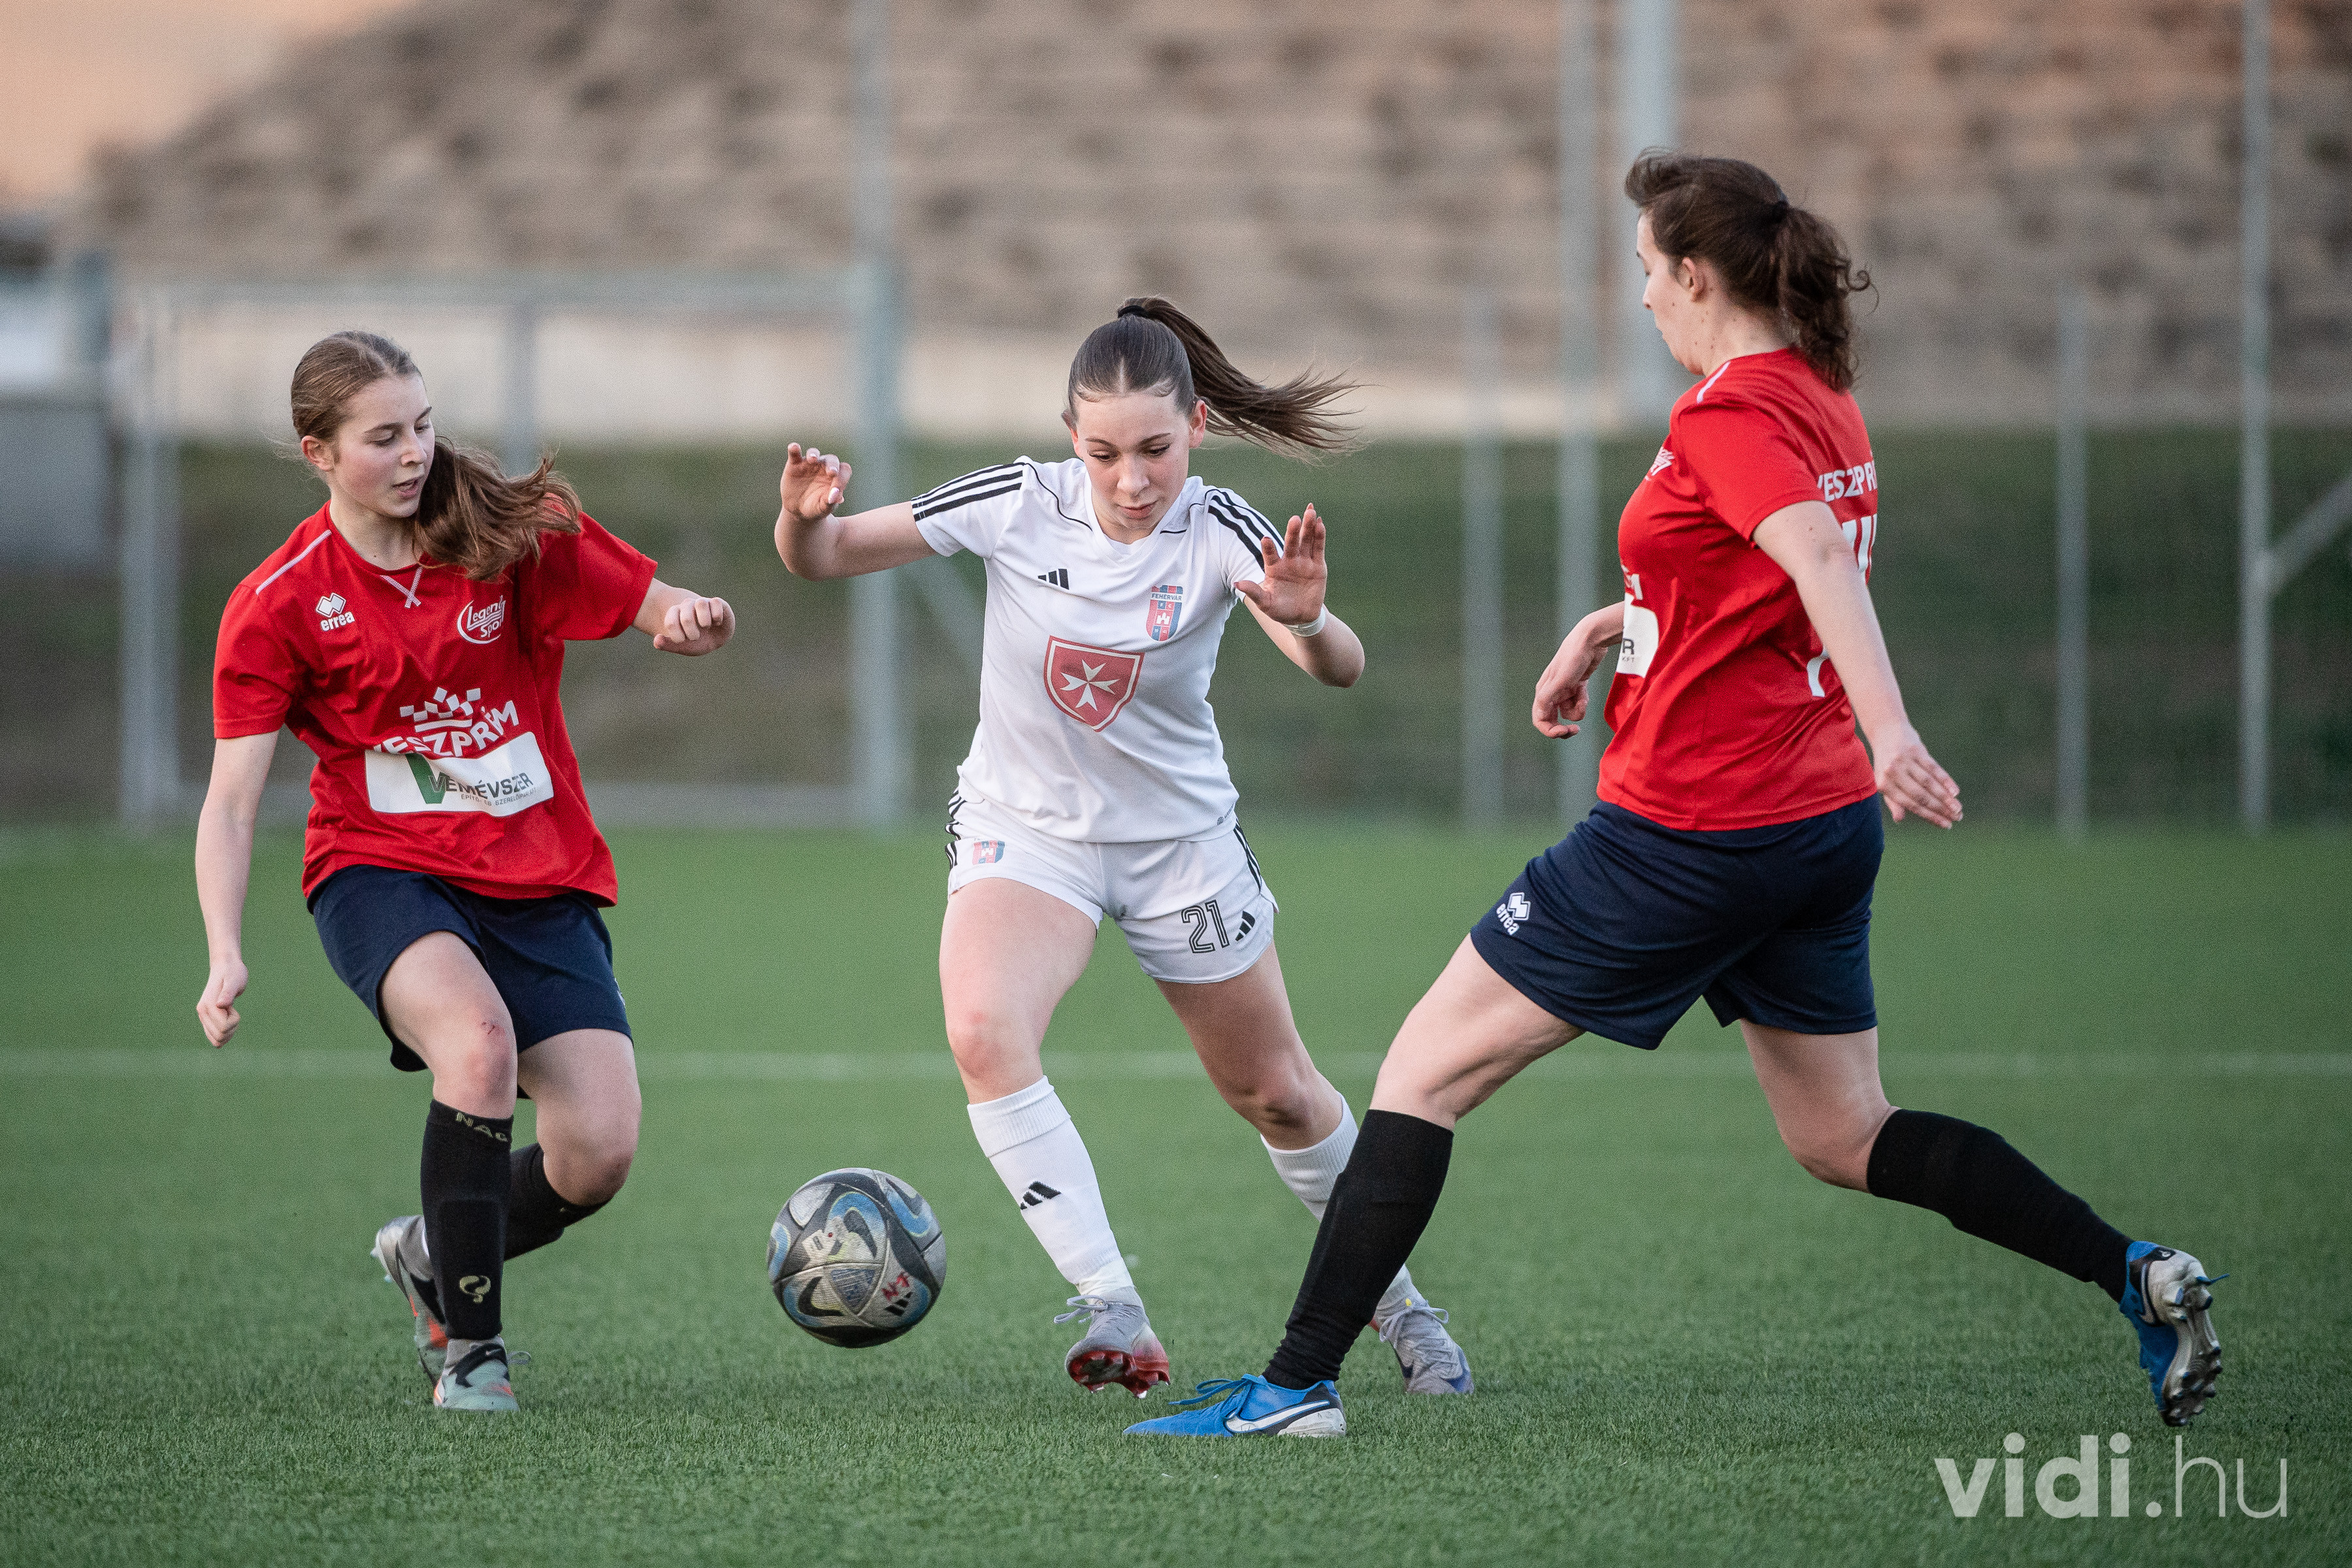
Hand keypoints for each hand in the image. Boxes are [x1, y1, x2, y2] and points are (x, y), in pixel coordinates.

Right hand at [198, 956, 247, 1046]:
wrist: (225, 966)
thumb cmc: (233, 973)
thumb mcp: (235, 981)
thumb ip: (228, 993)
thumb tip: (221, 1005)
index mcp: (208, 1006)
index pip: (224, 1027)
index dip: (234, 1020)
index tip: (233, 1007)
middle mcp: (202, 1012)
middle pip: (219, 1037)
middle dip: (232, 1028)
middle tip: (233, 1011)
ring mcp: (203, 1016)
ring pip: (217, 1040)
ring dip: (229, 1032)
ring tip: (231, 1014)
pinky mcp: (207, 1018)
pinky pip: (214, 1037)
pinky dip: (225, 1034)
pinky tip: (228, 1020)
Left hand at [653, 594, 734, 653]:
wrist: (716, 639)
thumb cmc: (696, 642)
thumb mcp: (682, 646)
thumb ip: (668, 644)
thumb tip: (656, 640)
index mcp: (675, 614)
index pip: (671, 623)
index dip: (677, 637)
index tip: (683, 641)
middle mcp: (687, 605)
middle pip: (686, 618)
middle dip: (693, 634)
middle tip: (696, 637)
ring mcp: (702, 602)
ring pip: (700, 604)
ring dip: (705, 622)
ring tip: (706, 627)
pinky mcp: (716, 602)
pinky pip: (716, 604)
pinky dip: (717, 617)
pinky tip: (717, 622)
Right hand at [779, 443, 849, 522]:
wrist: (798, 511)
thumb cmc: (816, 507)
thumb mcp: (824, 508)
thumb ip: (830, 502)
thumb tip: (836, 497)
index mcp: (836, 477)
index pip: (844, 472)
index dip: (842, 479)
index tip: (836, 492)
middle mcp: (824, 467)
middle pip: (832, 460)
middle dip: (832, 465)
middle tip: (832, 473)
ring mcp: (809, 464)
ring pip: (814, 453)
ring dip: (814, 454)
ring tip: (813, 459)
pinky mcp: (794, 464)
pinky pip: (794, 453)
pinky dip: (794, 449)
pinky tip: (794, 447)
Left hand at [1233, 504, 1327, 624]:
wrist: (1301, 617)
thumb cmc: (1279, 609)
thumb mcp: (1265, 603)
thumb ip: (1254, 592)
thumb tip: (1236, 584)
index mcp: (1273, 567)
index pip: (1270, 554)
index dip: (1268, 547)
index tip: (1265, 539)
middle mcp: (1289, 561)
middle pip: (1291, 542)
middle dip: (1293, 531)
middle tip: (1294, 519)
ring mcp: (1304, 562)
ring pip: (1306, 541)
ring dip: (1308, 527)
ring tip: (1310, 512)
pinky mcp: (1317, 566)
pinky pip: (1318, 549)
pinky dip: (1320, 537)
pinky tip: (1319, 524)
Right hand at [1531, 610, 1619, 736]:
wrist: (1590, 641)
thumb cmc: (1573, 659)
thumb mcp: (1559, 680)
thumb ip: (1546, 699)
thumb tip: (1538, 717)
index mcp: (1543, 692)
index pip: (1540, 720)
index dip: (1549, 730)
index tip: (1563, 732)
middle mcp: (1551, 693)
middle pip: (1553, 720)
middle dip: (1564, 727)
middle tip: (1576, 730)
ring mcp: (1564, 691)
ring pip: (1568, 713)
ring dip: (1578, 709)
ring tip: (1583, 697)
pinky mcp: (1576, 688)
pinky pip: (1578, 704)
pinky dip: (1582, 701)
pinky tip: (1584, 691)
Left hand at [1869, 723, 1962, 827]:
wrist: (1885, 730)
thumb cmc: (1886, 761)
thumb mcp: (1883, 780)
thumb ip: (1892, 800)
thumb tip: (1899, 819)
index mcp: (1883, 784)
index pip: (1911, 804)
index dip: (1930, 816)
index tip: (1946, 825)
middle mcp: (1892, 773)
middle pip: (1921, 795)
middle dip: (1941, 809)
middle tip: (1957, 818)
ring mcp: (1904, 760)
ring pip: (1929, 783)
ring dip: (1946, 797)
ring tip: (1958, 808)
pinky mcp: (1916, 750)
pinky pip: (1934, 768)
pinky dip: (1946, 780)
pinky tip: (1955, 792)